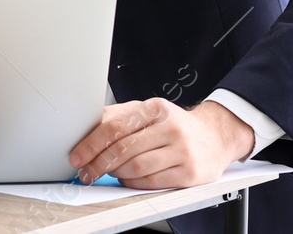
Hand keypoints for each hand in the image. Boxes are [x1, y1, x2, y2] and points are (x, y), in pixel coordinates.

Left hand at [68, 98, 254, 187]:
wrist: (215, 137)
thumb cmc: (175, 125)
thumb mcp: (148, 112)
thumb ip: (119, 116)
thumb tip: (86, 125)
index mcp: (156, 109)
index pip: (115, 126)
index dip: (91, 143)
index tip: (77, 156)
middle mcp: (171, 128)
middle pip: (124, 149)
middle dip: (99, 163)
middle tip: (86, 171)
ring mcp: (182, 151)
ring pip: (137, 167)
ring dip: (116, 173)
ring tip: (109, 173)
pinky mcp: (190, 173)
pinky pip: (152, 182)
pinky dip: (133, 183)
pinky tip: (127, 180)